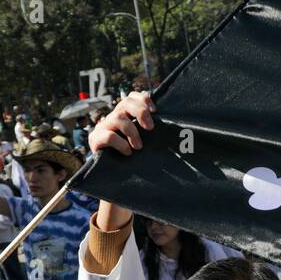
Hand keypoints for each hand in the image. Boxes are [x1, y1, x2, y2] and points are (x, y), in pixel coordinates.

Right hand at [90, 92, 154, 231]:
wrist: (117, 183)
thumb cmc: (136, 162)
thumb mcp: (147, 146)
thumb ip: (155, 135)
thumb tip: (185, 135)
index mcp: (126, 115)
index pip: (132, 97)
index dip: (143, 99)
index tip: (156, 110)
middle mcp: (114, 118)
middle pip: (125, 102)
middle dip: (140, 112)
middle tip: (151, 128)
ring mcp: (103, 128)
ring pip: (118, 118)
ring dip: (132, 131)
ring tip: (139, 147)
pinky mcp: (95, 140)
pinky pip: (108, 135)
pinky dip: (120, 143)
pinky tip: (127, 153)